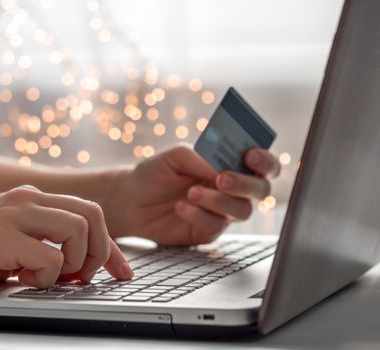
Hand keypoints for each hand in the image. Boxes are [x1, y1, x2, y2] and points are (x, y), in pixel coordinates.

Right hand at [0, 186, 132, 288]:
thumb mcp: (16, 244)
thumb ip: (47, 246)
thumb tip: (84, 267)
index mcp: (34, 199)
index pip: (89, 214)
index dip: (111, 247)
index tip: (123, 272)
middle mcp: (28, 199)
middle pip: (92, 214)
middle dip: (100, 251)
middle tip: (83, 277)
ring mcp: (14, 214)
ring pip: (78, 228)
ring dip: (75, 262)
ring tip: (52, 277)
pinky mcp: (0, 236)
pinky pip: (49, 256)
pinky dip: (48, 276)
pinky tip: (24, 279)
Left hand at [105, 145, 279, 245]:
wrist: (131, 200)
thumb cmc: (156, 173)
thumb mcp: (176, 155)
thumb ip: (202, 157)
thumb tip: (223, 169)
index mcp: (229, 165)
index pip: (263, 164)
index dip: (265, 161)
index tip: (249, 155)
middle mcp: (232, 190)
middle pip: (261, 190)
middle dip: (245, 184)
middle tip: (222, 179)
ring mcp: (222, 212)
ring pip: (242, 211)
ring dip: (218, 201)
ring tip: (191, 193)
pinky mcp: (208, 232)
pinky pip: (216, 226)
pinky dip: (199, 215)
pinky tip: (180, 206)